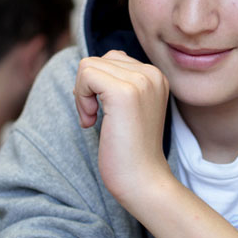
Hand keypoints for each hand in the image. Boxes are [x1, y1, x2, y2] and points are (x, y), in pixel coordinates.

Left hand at [73, 50, 171, 204]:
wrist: (142, 178)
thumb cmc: (131, 149)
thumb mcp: (130, 107)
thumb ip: (119, 82)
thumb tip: (88, 65)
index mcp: (157, 76)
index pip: (112, 59)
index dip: (98, 85)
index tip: (104, 112)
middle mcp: (152, 73)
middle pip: (98, 60)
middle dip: (88, 88)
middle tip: (95, 117)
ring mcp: (140, 81)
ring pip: (88, 66)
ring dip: (82, 94)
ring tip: (94, 119)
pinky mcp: (124, 92)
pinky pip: (85, 75)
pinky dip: (80, 99)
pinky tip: (91, 122)